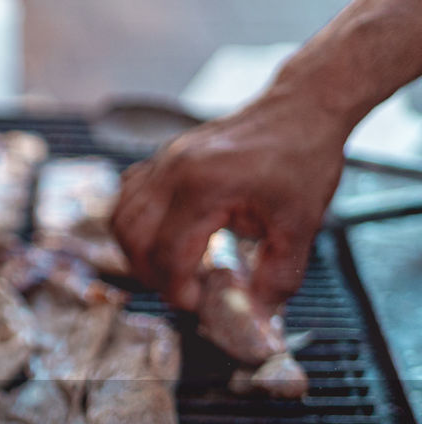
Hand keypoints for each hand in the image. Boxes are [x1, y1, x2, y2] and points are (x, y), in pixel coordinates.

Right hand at [111, 94, 345, 313]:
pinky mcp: (162, 159)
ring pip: (120, 220)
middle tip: (183, 289)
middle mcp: (173, 172)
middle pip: (133, 240)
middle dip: (153, 276)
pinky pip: (126, 198)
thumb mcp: (301, 225)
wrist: (302, 107)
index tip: (198, 303)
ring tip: (169, 268)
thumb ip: (278, 277)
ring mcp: (163, 162)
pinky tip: (159, 238)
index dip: (177, 290)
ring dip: (136, 253)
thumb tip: (257, 314)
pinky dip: (133, 226)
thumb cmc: (302, 157)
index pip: (167, 255)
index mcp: (204, 187)